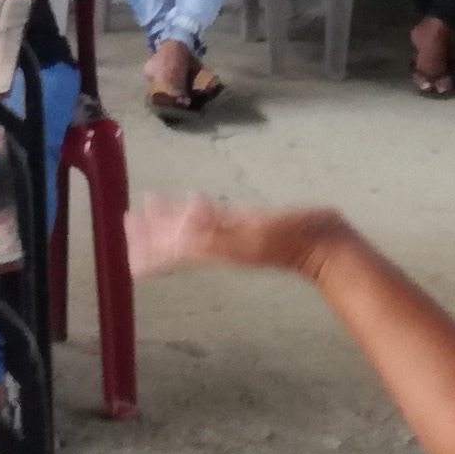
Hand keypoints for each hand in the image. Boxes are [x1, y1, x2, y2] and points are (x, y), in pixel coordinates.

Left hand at [125, 195, 328, 278]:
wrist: (326, 245)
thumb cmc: (291, 239)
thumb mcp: (250, 235)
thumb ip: (216, 231)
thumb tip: (180, 222)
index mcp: (216, 247)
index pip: (173, 248)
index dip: (149, 241)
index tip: (128, 228)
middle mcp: (219, 243)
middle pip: (178, 240)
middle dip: (152, 231)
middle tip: (128, 218)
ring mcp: (233, 237)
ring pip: (192, 232)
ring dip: (169, 222)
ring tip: (151, 208)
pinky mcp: (248, 228)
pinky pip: (213, 223)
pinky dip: (196, 214)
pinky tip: (196, 205)